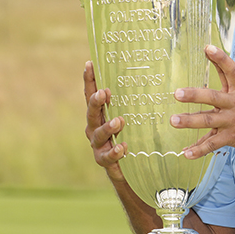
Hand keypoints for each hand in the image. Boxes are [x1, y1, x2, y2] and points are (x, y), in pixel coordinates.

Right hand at [83, 61, 126, 179]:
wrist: (128, 169)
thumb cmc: (129, 137)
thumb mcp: (130, 118)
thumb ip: (130, 103)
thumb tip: (145, 76)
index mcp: (99, 115)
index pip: (92, 94)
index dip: (89, 80)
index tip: (90, 64)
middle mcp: (94, 128)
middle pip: (92, 113)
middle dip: (96, 102)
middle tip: (103, 93)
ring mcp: (98, 145)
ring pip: (99, 134)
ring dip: (107, 127)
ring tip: (118, 121)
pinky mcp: (104, 160)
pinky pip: (108, 156)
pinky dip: (115, 152)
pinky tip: (123, 148)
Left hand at [172, 45, 234, 159]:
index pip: (231, 70)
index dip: (220, 58)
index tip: (207, 48)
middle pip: (212, 96)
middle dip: (194, 95)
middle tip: (177, 94)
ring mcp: (234, 121)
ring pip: (208, 120)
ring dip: (189, 121)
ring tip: (173, 121)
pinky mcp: (234, 138)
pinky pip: (213, 144)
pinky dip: (199, 150)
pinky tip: (186, 153)